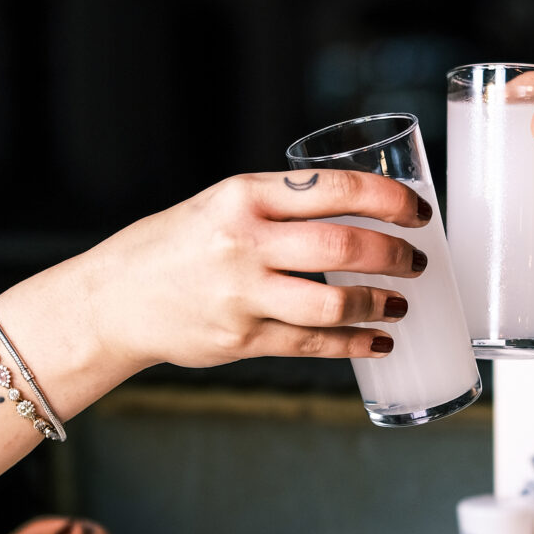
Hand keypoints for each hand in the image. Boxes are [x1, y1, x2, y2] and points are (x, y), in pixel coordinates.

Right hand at [67, 170, 432, 370]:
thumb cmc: (178, 244)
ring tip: (399, 302)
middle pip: (343, 247)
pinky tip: (377, 341)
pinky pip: (313, 344)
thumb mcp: (224, 203)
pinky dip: (355, 344)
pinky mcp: (241, 339)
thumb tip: (359, 215)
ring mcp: (242, 295)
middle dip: (396, 256)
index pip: (335, 189)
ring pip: (333, 304)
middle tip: (417, 261)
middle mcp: (244, 242)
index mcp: (245, 195)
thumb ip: (281, 207)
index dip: (390, 201)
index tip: (418, 211)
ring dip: (380, 304)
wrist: (115, 298)